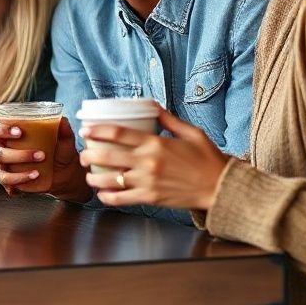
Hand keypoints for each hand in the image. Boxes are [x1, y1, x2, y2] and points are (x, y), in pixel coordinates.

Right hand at [0, 117, 90, 200]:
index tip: (19, 132)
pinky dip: (20, 181)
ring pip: (2, 170)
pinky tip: (32, 178)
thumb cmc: (58, 150)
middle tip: (40, 155)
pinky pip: (8, 183)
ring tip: (37, 172)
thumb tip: (62, 120)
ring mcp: (2, 167)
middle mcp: (0, 150)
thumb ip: (63, 129)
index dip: (1, 130)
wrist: (63, 172)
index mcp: (6, 135)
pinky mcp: (9, 182)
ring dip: (18, 172)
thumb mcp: (63, 139)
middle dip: (18, 155)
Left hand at [79, 108, 229, 209]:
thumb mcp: (191, 132)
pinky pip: (122, 199)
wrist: (222, 188)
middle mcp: (148, 162)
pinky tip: (103, 194)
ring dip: (94, 178)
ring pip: (110, 180)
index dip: (97, 131)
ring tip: (89, 175)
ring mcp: (148, 182)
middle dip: (88, 154)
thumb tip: (152, 105)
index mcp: (155, 143)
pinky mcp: (151, 198)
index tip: (86, 130)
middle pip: (107, 156)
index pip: (117, 133)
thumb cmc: (207, 159)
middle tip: (83, 154)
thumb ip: (168, 119)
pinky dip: (108, 197)